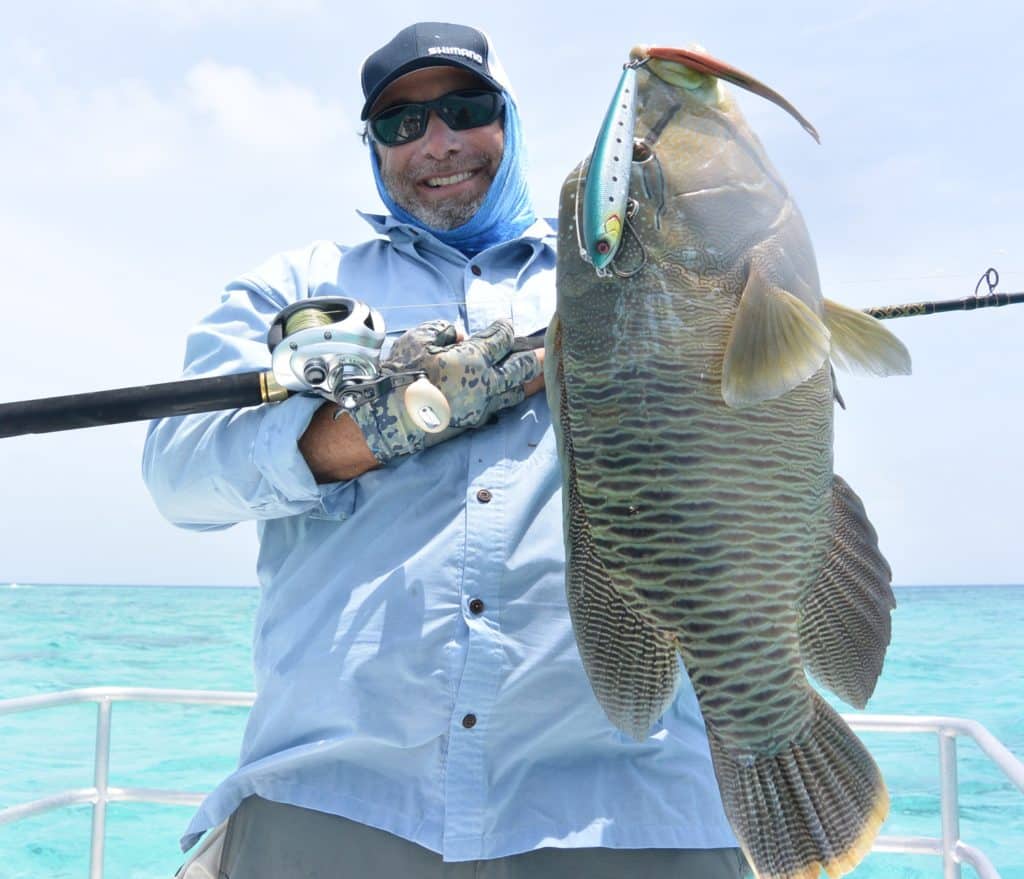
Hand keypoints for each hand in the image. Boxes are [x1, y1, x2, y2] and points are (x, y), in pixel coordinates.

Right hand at [383, 319, 540, 427]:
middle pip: (523, 368)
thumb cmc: (402, 373)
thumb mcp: (419, 339)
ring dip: (527, 381)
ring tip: (537, 373)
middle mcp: (485, 383)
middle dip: (536, 357)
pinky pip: (498, 408)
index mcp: (473, 358)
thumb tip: (462, 336)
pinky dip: (506, 397)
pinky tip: (508, 391)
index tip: (504, 324)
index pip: (501, 338)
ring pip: (515, 392)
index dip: (504, 328)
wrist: (389, 417)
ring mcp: (482, 406)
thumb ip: (446, 331)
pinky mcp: (474, 422)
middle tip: (549, 350)